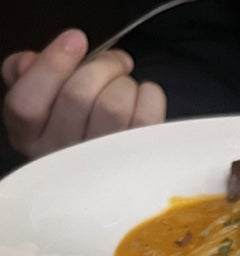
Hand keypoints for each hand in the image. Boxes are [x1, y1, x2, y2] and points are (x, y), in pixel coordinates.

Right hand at [2, 29, 166, 159]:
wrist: (119, 167)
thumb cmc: (80, 124)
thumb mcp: (43, 99)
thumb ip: (28, 76)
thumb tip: (30, 61)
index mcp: (31, 138)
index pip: (26, 105)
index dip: (52, 65)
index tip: (75, 40)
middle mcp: (62, 156)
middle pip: (78, 95)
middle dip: (102, 64)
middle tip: (114, 61)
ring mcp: (102, 164)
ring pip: (113, 105)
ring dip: (124, 82)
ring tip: (125, 86)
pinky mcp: (138, 160)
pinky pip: (145, 115)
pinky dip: (149, 96)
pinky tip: (142, 100)